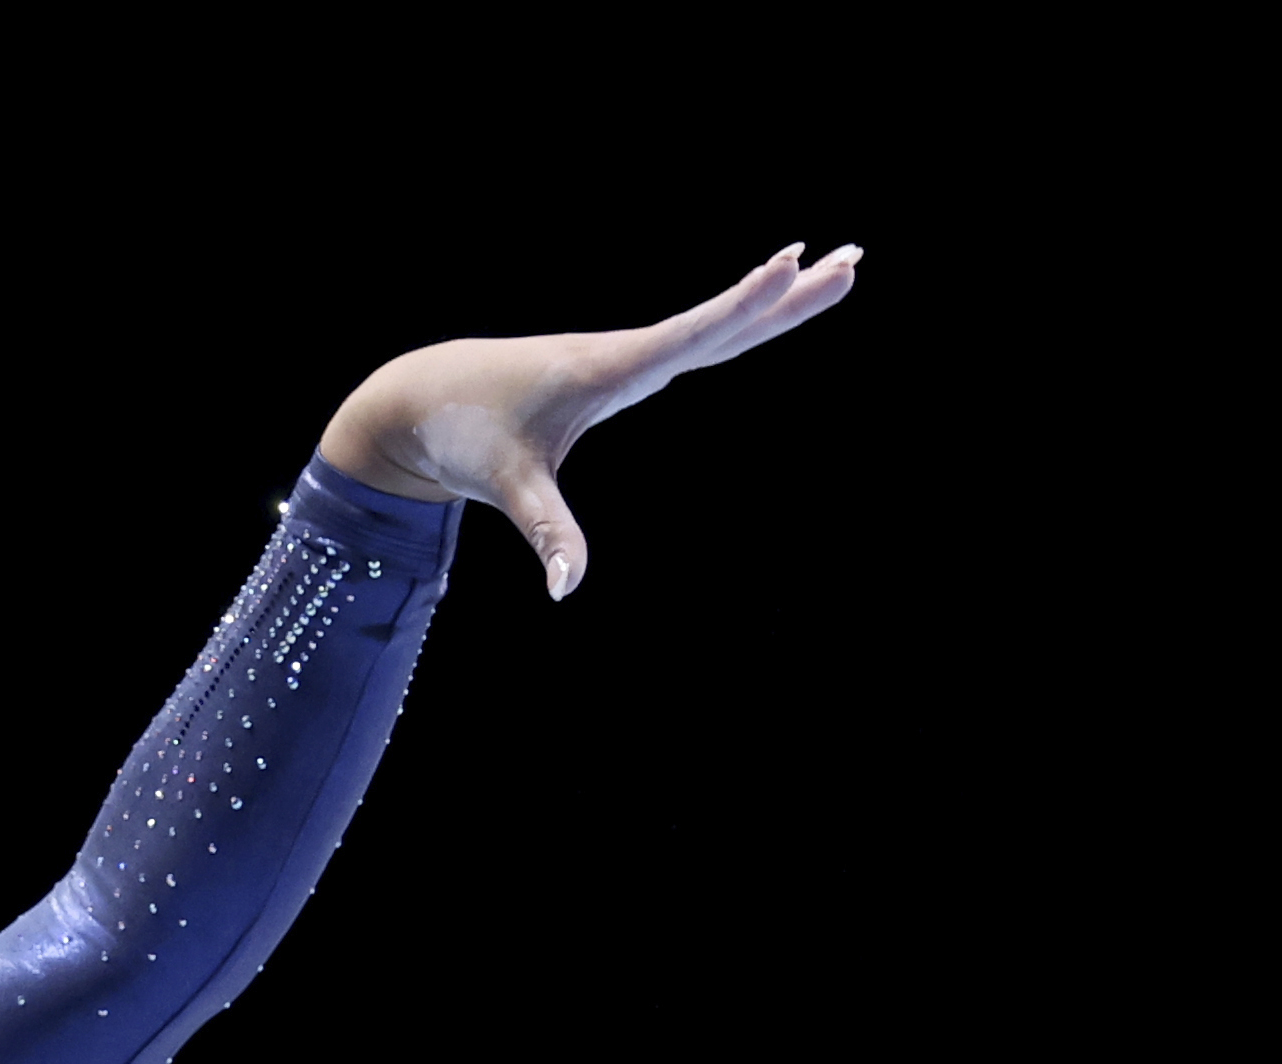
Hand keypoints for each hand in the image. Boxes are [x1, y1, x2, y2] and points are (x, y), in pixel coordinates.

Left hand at [318, 243, 859, 600]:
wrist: (428, 398)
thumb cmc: (468, 434)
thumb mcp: (507, 485)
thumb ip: (546, 532)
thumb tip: (567, 588)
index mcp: (608, 369)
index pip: (691, 333)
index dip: (744, 303)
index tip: (792, 261)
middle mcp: (626, 353)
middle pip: (723, 322)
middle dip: (787, 294)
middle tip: (854, 257)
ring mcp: (628, 358)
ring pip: (717, 327)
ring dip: (777, 301)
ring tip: (838, 269)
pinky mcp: (624, 369)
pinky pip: (696, 341)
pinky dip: (738, 324)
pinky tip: (770, 308)